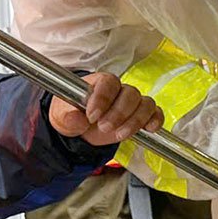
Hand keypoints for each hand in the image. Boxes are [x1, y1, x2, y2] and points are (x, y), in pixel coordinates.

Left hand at [48, 72, 162, 145]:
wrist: (82, 128)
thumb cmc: (73, 114)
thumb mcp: (62, 115)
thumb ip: (67, 115)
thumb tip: (77, 119)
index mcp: (100, 83)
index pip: (108, 83)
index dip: (102, 98)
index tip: (91, 116)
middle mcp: (120, 90)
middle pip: (130, 94)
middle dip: (119, 113)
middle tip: (104, 127)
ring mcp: (133, 103)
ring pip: (145, 104)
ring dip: (136, 121)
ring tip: (120, 135)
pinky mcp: (142, 116)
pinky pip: (156, 113)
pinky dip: (155, 120)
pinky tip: (149, 129)